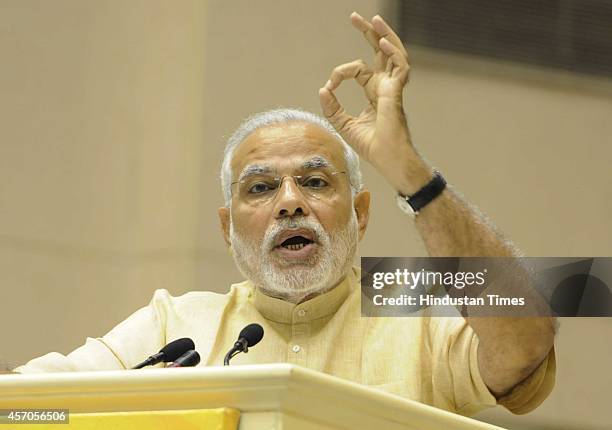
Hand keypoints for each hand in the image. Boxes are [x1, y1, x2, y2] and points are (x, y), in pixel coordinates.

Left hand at [319, 12, 430, 194]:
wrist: (387, 160)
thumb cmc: (373, 147)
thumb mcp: (344, 125)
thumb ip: (333, 108)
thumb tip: (322, 89)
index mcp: (375, 93)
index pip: (359, 70)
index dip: (340, 73)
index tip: (329, 88)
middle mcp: (386, 87)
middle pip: (380, 53)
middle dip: (369, 34)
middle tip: (356, 17)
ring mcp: (393, 89)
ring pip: (394, 54)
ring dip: (384, 36)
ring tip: (373, 20)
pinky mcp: (396, 93)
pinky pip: (400, 67)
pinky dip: (392, 53)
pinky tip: (382, 42)